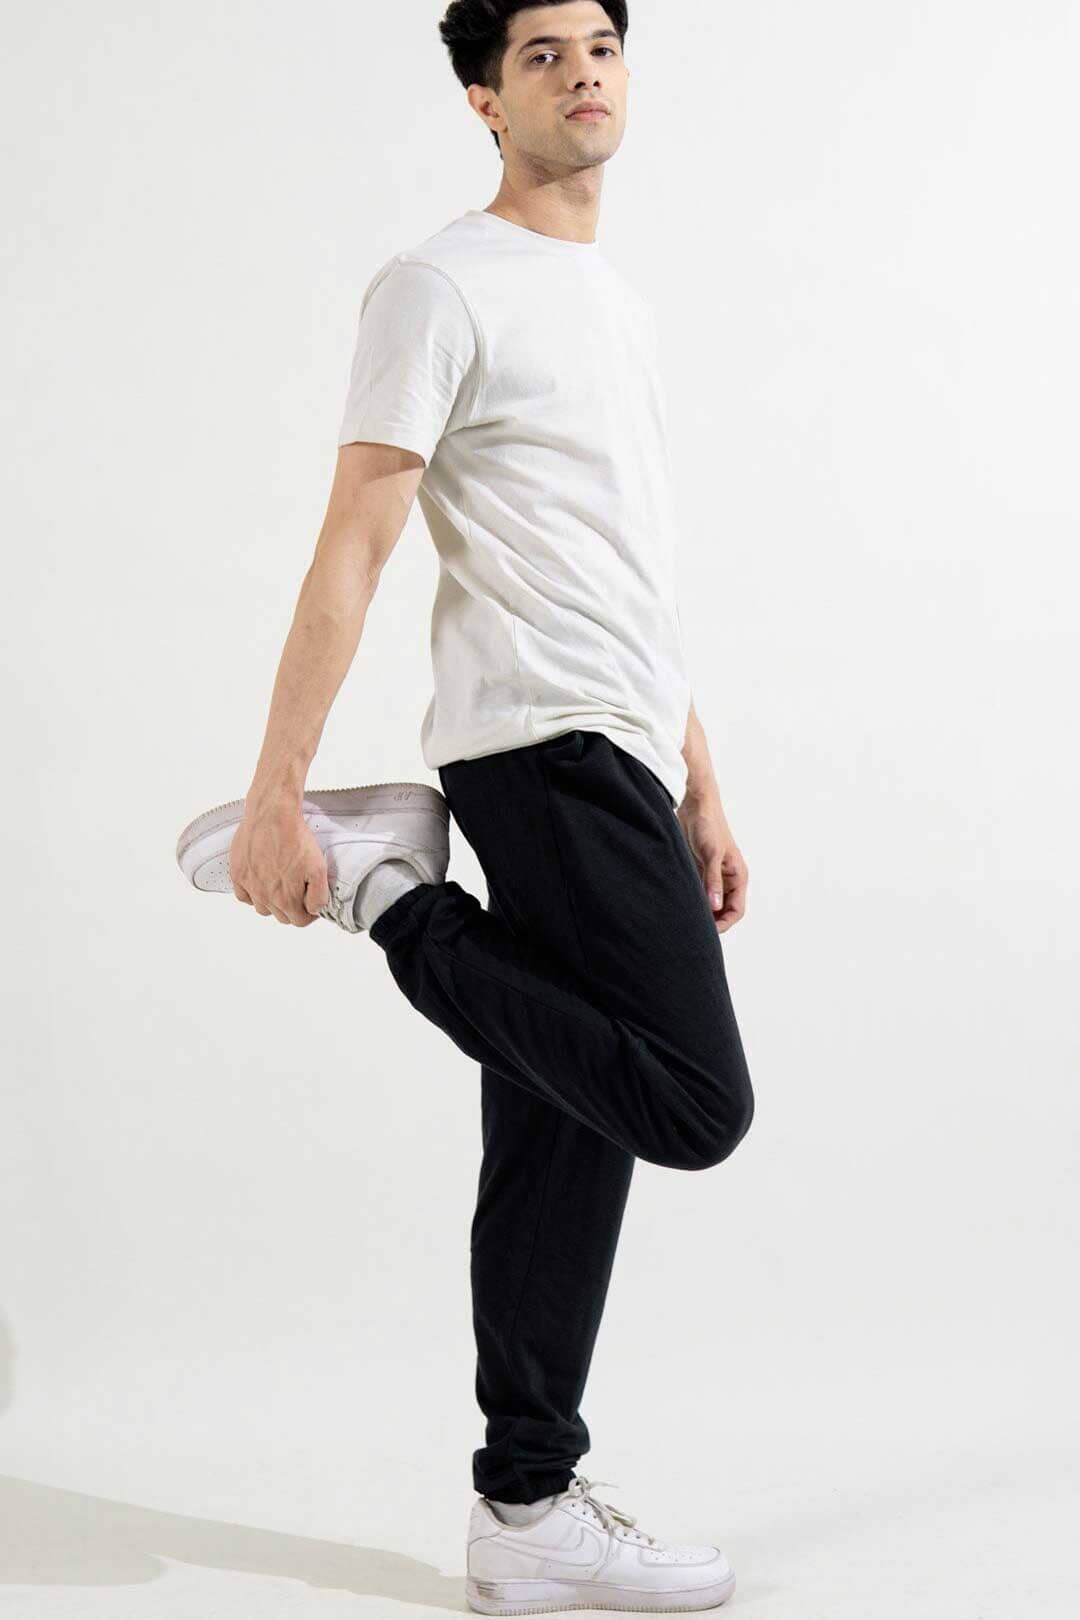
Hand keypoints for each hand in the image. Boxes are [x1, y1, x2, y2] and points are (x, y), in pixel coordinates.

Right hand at [229, 795, 330, 926]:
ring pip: (262, 909)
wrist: (272, 815)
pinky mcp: (238, 874)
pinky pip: (244, 896)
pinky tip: (261, 883)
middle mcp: (265, 896)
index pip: (299, 921)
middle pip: (281, 916)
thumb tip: (314, 910)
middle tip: (299, 892)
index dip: (309, 914)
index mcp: (285, 898)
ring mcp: (250, 886)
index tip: (311, 903)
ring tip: (280, 886)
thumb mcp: (318, 868)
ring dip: (273, 903)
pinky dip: (253, 895)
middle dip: (293, 908)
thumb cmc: (295, 839)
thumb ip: (318, 895)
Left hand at [677, 795, 747, 933]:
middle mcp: (727, 879)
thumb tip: (715, 907)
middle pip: (723, 910)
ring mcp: (712, 876)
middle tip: (692, 930)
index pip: (736, 910)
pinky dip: (691, 900)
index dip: (724, 924)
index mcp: (738, 876)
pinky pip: (697, 892)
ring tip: (684, 920)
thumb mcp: (711, 854)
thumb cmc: (709, 825)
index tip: (708, 932)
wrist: (695, 805)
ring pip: (709, 902)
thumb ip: (712, 881)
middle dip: (712, 921)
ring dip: (700, 911)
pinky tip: (679, 905)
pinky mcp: (699, 871)